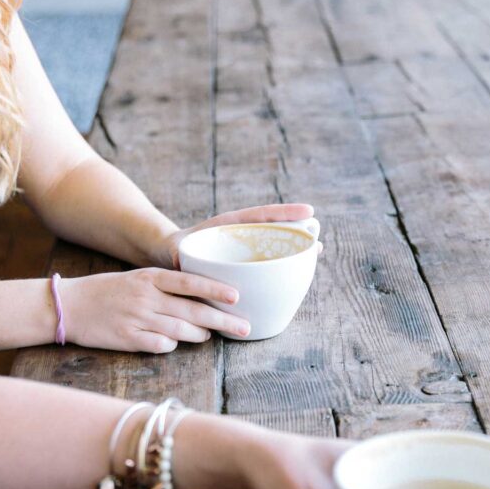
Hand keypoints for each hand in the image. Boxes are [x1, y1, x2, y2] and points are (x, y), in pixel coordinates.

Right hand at [64, 268, 249, 352]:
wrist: (69, 306)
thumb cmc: (108, 291)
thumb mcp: (137, 279)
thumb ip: (167, 288)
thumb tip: (201, 302)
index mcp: (150, 278)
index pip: (189, 282)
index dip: (215, 290)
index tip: (237, 296)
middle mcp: (146, 297)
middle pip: (192, 311)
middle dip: (223, 320)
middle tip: (244, 328)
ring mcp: (137, 319)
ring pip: (180, 331)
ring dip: (199, 335)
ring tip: (209, 336)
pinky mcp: (127, 339)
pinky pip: (160, 345)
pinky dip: (171, 345)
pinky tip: (174, 343)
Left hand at [151, 203, 315, 268]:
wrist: (171, 257)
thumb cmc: (175, 252)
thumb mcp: (177, 252)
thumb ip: (179, 256)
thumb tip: (181, 262)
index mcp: (227, 226)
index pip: (259, 215)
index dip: (284, 213)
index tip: (309, 212)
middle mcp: (241, 235)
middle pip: (274, 230)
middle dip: (296, 233)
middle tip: (318, 242)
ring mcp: (246, 249)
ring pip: (273, 247)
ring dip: (293, 251)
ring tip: (315, 253)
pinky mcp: (246, 264)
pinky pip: (266, 265)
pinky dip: (282, 268)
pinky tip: (296, 276)